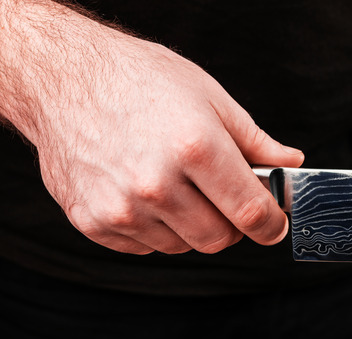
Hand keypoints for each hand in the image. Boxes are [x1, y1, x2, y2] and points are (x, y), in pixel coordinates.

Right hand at [0, 1, 303, 254]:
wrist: (62, 79)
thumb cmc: (140, 81)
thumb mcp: (210, 98)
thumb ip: (255, 141)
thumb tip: (289, 165)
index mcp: (196, 148)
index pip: (251, 213)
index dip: (271, 225)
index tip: (274, 225)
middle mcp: (157, 184)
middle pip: (219, 239)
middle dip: (231, 225)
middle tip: (223, 198)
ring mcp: (122, 208)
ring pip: (183, 246)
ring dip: (191, 226)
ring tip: (177, 185)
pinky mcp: (94, 222)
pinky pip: (145, 247)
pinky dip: (155, 229)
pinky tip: (145, 192)